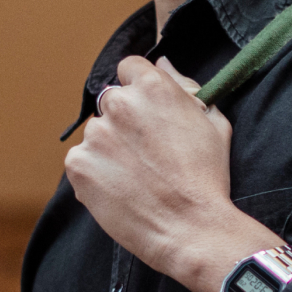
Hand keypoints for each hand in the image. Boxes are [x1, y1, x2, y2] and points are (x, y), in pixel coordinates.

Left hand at [64, 56, 282, 291]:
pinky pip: (82, 160)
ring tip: (136, 176)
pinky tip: (121, 188)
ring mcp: (95, 134)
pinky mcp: (78, 164)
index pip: (129, 67)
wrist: (190, 228)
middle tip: (146, 153)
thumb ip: (186, 87)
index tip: (147, 111)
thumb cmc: (207, 178)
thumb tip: (163, 64)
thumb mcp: (212, 123)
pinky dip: (96, 172)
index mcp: (153, 87)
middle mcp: (119, 103)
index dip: (139, 88)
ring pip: (97, 133)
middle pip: (112, 101)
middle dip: (126, 121)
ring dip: (110, 148)